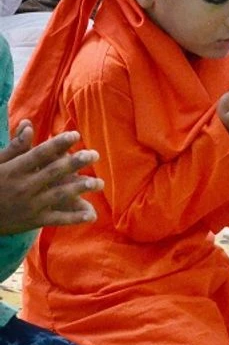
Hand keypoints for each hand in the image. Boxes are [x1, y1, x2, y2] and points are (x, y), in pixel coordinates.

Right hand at [0, 121, 101, 235]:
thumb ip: (15, 146)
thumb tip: (28, 124)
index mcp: (15, 170)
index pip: (39, 154)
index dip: (58, 144)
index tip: (75, 135)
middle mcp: (24, 186)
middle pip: (53, 172)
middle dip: (75, 163)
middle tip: (95, 154)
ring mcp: (30, 205)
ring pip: (59, 195)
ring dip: (79, 188)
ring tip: (99, 182)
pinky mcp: (34, 220)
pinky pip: (57, 219)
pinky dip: (74, 218)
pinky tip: (92, 215)